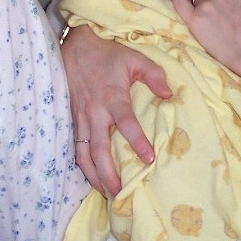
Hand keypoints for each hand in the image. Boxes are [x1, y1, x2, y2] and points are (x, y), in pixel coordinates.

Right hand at [60, 25, 171, 194]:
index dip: (137, 141)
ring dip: (93, 175)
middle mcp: (94, 112)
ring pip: (83, 154)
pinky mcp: (71, 121)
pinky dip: (82, 165)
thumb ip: (154, 75)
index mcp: (112, 97)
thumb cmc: (108, 55)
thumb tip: (169, 95)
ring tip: (105, 192)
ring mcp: (80, 118)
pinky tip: (91, 177)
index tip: (149, 158)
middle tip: (119, 192)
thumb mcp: (135, 59)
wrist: (75, 48)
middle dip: (108, 172)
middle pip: (99, 149)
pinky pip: (75, 147)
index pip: (126, 123)